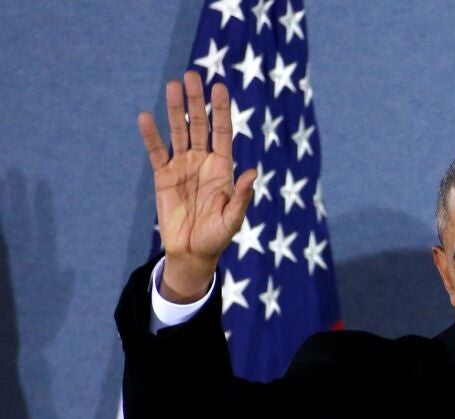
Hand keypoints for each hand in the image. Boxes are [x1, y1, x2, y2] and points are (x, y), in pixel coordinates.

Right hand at [138, 70, 255, 302]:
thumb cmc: (217, 237)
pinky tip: (146, 117)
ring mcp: (182, 167)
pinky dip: (151, 136)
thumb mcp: (233, 219)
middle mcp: (203, 161)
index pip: (223, 132)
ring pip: (179, 132)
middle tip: (192, 75)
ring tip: (172, 85)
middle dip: (197, 102)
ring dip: (176, 110)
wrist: (192, 252)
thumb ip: (241, 197)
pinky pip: (156, 152)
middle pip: (200, 125)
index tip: (220, 87)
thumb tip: (252, 173)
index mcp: (223, 168)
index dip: (221, 110)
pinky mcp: (163, 177)